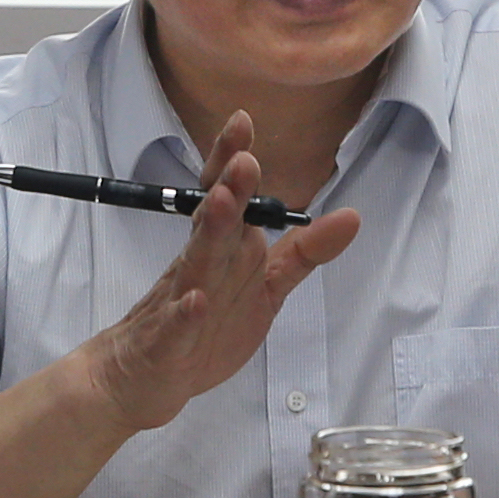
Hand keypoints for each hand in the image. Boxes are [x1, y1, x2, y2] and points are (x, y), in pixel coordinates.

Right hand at [79, 111, 360, 433]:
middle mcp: (199, 265)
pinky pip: (176, 326)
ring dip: (210, 232)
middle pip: (214, 221)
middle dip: (229, 189)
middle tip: (243, 159)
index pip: (225, 196)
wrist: (146, 375)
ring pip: (196, 263)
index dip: (231, 161)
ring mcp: (179, 301)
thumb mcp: (266, 287)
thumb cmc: (205, 322)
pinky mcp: (167, 341)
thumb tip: (352, 216)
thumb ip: (304, 252)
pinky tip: (195, 303)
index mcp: (220, 248)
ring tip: (221, 203)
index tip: (242, 122)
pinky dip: (185, 315)